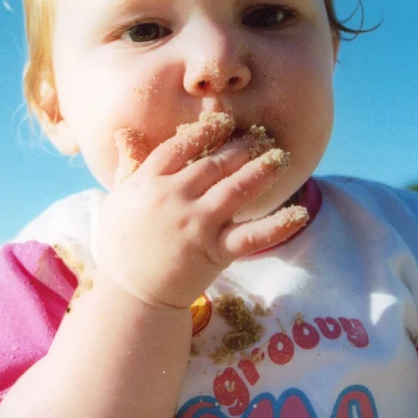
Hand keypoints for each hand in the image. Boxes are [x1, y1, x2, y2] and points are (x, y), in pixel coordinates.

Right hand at [96, 113, 307, 308]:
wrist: (130, 297)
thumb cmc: (122, 245)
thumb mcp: (118, 199)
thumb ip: (128, 163)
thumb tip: (124, 132)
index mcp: (148, 183)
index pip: (180, 147)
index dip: (205, 132)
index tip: (225, 120)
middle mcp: (174, 199)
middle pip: (213, 164)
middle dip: (240, 148)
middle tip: (261, 135)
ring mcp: (196, 225)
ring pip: (235, 190)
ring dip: (260, 171)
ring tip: (280, 157)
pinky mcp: (215, 252)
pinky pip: (251, 236)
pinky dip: (277, 226)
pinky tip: (299, 213)